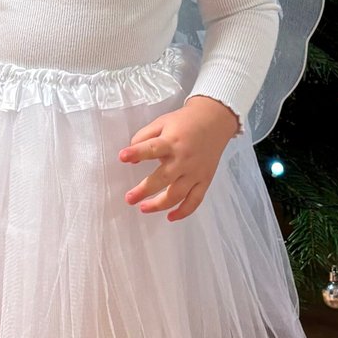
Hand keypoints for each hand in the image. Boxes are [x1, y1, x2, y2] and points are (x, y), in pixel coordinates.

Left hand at [118, 96, 239, 220]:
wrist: (215, 120)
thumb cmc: (185, 122)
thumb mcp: (162, 122)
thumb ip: (144, 137)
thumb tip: (131, 159)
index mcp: (172, 142)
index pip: (152, 148)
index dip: (137, 152)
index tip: (122, 157)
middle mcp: (184, 159)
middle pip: (163, 179)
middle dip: (144, 190)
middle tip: (129, 198)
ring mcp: (195, 172)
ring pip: (177, 194)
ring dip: (159, 205)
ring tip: (143, 208)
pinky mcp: (204, 180)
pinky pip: (195, 200)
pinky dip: (184, 212)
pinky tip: (170, 217)